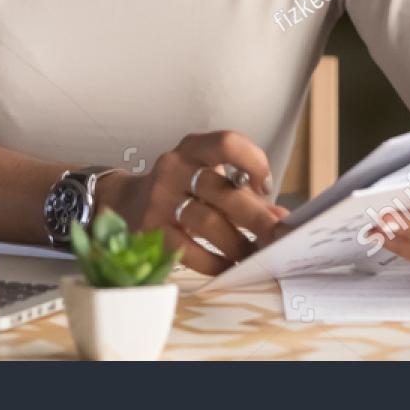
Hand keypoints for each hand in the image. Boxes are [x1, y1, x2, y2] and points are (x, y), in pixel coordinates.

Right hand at [97, 131, 288, 275]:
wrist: (127, 202)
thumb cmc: (181, 189)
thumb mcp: (209, 179)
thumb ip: (245, 194)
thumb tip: (281, 218)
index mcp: (193, 148)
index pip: (227, 142)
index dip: (253, 162)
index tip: (265, 187)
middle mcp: (174, 167)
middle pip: (222, 190)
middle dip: (256, 217)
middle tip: (277, 237)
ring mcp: (160, 198)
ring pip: (207, 222)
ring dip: (237, 244)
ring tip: (254, 257)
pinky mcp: (152, 229)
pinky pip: (188, 250)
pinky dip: (214, 262)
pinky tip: (228, 267)